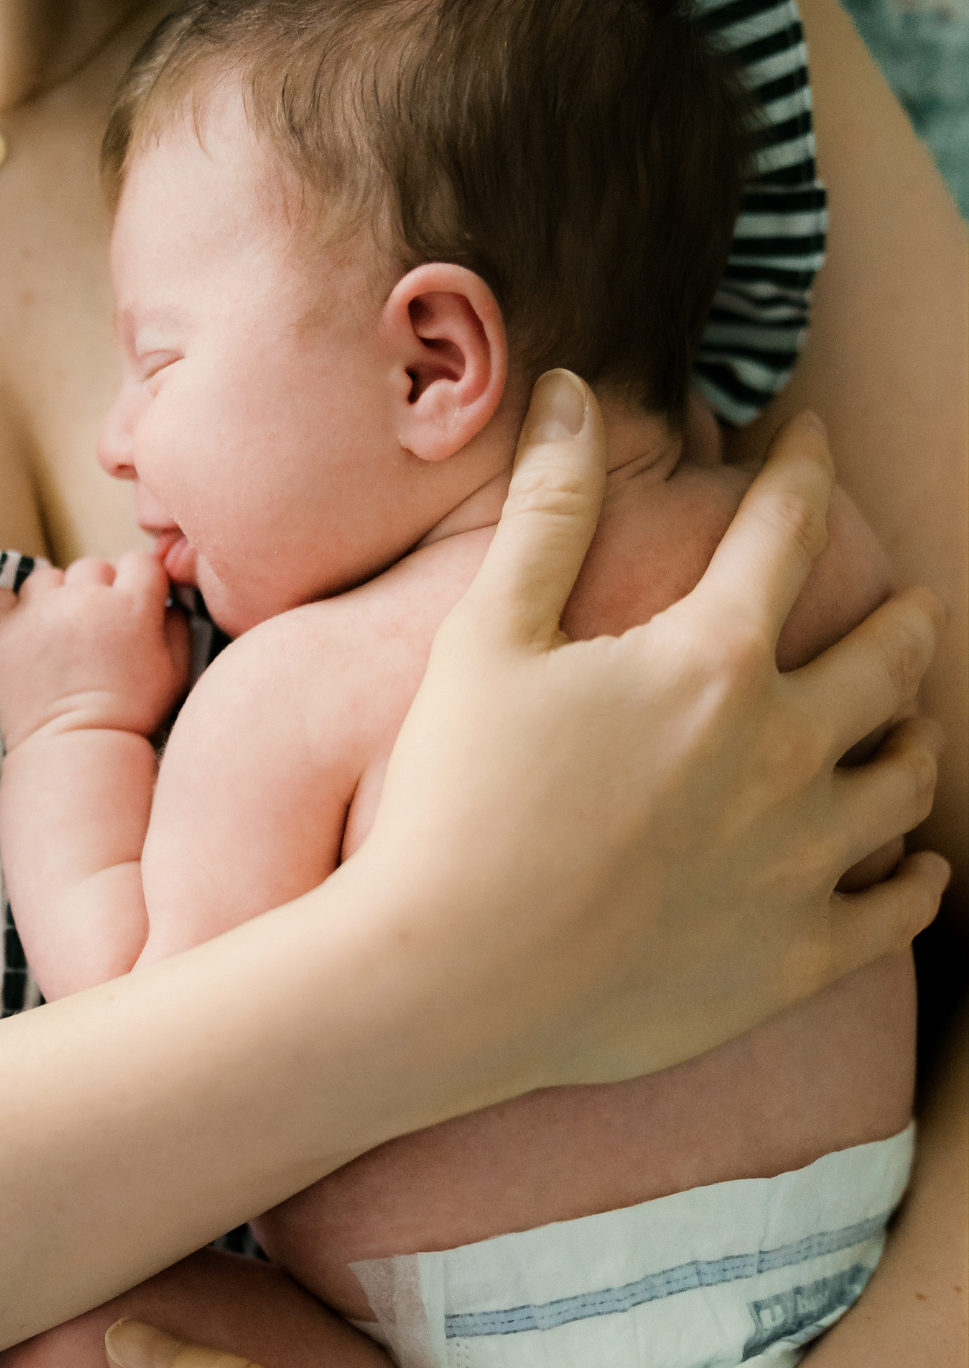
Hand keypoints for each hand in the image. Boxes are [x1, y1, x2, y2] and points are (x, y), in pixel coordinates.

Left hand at [0, 552, 190, 750]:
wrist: (76, 750)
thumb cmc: (131, 716)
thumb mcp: (175, 674)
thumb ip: (177, 627)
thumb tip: (168, 601)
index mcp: (131, 606)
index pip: (139, 562)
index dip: (137, 582)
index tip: (131, 606)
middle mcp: (85, 599)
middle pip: (92, 567)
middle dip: (95, 592)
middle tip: (93, 631)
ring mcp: (39, 611)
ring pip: (46, 579)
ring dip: (52, 599)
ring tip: (55, 635)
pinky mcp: (1, 629)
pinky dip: (7, 610)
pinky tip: (21, 634)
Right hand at [322, 371, 945, 1114]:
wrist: (451, 979)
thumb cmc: (457, 802)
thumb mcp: (486, 639)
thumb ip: (547, 511)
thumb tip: (573, 388)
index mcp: (713, 660)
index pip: (789, 529)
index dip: (803, 467)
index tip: (808, 437)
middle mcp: (786, 751)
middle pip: (890, 654)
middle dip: (899, 612)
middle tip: (900, 602)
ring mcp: (803, 860)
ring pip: (907, 775)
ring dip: (912, 734)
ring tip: (899, 725)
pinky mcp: (797, 957)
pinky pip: (900, 907)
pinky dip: (916, 874)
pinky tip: (911, 861)